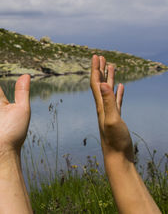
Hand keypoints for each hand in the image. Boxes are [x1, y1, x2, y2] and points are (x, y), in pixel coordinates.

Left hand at [90, 58, 160, 213]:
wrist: (118, 158)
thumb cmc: (115, 141)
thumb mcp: (112, 120)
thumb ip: (108, 102)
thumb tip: (101, 84)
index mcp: (100, 105)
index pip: (95, 82)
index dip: (95, 68)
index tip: (96, 56)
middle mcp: (102, 107)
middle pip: (99, 84)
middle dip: (100, 69)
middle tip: (101, 56)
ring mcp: (109, 112)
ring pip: (108, 90)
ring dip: (108, 78)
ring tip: (111, 66)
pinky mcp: (116, 118)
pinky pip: (116, 100)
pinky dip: (117, 91)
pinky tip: (120, 86)